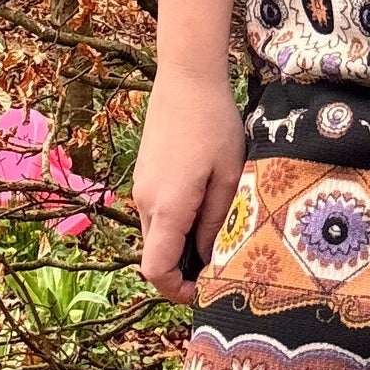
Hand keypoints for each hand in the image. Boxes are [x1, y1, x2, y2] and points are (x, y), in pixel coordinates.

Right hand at [133, 68, 246, 303]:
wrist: (186, 78)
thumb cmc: (214, 123)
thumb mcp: (228, 176)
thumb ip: (218, 221)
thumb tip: (209, 258)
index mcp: (168, 207)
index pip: (156, 270)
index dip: (178, 291)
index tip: (207, 291)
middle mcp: (146, 202)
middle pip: (155, 257)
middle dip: (184, 271)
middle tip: (222, 266)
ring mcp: (141, 189)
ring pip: (157, 236)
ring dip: (182, 246)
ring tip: (220, 234)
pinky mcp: (145, 177)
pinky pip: (157, 215)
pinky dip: (176, 225)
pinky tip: (206, 208)